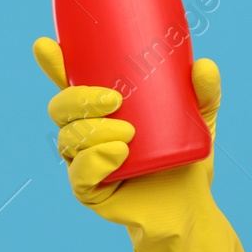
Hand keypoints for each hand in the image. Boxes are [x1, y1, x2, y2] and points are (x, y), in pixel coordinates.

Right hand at [32, 36, 251, 251]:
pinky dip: (94, 162)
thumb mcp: (200, 119)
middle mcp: (87, 132)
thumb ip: (204, 92)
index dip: (54, 64)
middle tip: (115, 99)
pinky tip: (116, 154)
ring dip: (93, 132)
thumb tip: (204, 65)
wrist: (191, 204)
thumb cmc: (185, 155)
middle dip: (79, 99)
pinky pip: (79, 177)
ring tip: (128, 133)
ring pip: (68, 140)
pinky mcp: (92, 191)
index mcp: (103, 108)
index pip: (71, 82)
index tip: (47, 46)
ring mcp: (85, 162)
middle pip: (61, 108)